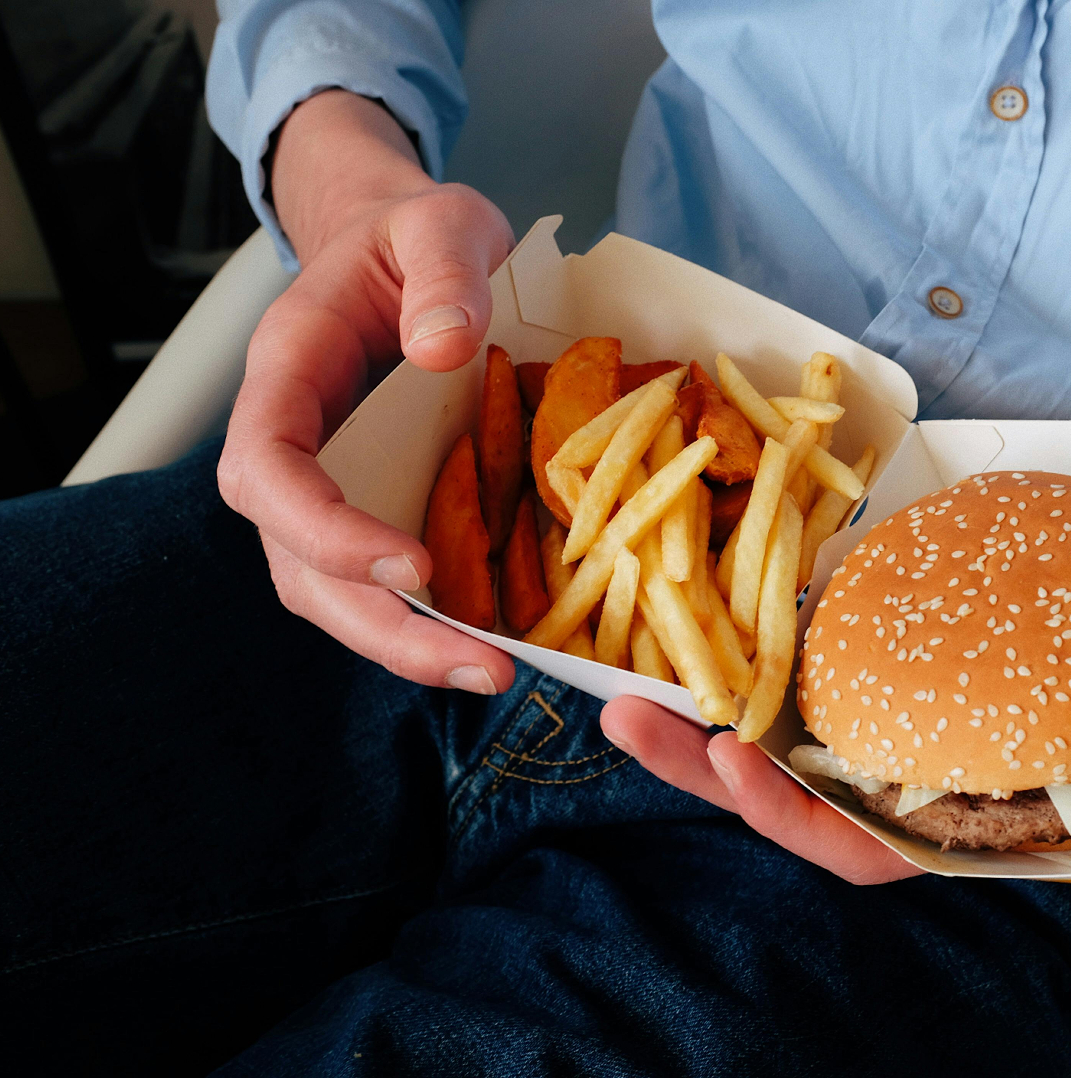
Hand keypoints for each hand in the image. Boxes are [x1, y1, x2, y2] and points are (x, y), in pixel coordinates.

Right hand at [217, 91, 515, 693]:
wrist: (414, 246)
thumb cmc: (420, 233)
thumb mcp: (442, 222)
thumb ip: (443, 269)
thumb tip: (443, 346)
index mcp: (291, 370)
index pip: (267, 469)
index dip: (322, 529)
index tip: (408, 564)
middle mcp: (299, 440)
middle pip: (297, 562)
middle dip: (378, 625)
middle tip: (474, 664)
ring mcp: (337, 481)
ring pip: (336, 589)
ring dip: (407, 643)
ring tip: (491, 673)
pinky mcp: (384, 502)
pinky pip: (388, 578)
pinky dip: (434, 618)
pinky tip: (500, 642)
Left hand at [606, 482, 1070, 907]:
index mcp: (1019, 823)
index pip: (890, 850)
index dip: (807, 824)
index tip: (739, 766)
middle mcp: (965, 773)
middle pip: (817, 792)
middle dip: (718, 767)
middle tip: (632, 719)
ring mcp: (949, 707)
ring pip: (817, 725)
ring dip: (724, 702)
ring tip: (639, 672)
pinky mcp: (949, 639)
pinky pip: (855, 650)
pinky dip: (787, 638)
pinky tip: (726, 608)